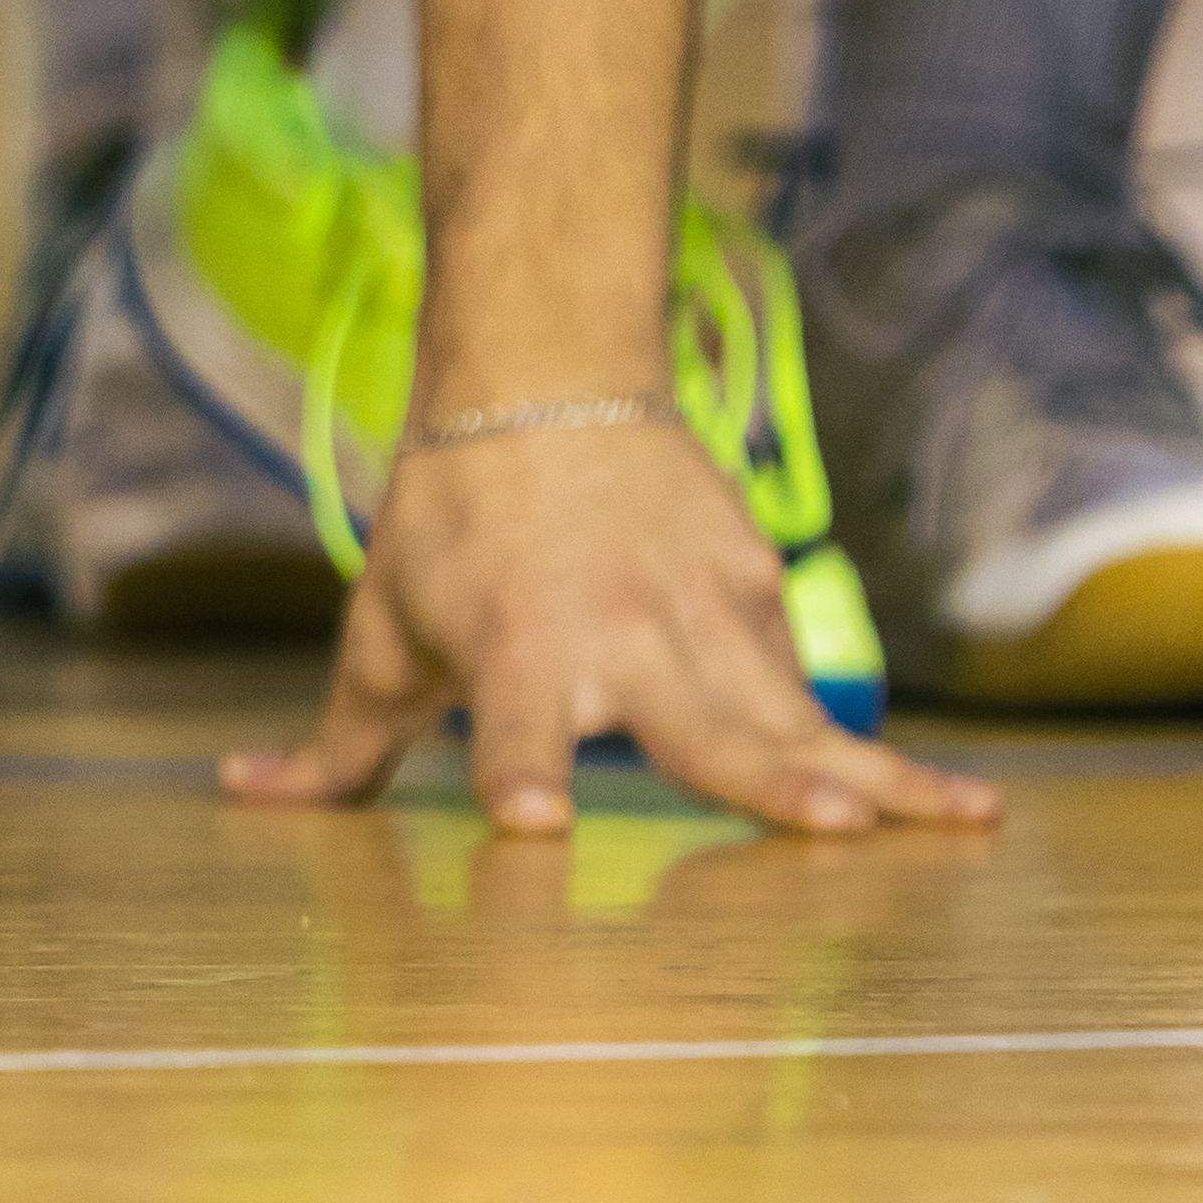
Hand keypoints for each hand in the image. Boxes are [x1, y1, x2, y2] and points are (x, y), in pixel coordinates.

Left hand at [224, 413, 1000, 836]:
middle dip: (774, 779)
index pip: (507, 727)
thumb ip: (337, 741)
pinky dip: (869, 743)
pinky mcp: (755, 587)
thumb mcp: (382, 627)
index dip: (519, 772)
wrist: (543, 373)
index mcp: (513, 650)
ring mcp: (702, 609)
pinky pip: (804, 682)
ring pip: (793, 712)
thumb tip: (240, 793)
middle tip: (838, 829)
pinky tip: (939, 801)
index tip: (535, 824)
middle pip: (702, 724)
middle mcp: (617, 635)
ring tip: (961, 822)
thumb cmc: (448, 525)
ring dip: (876, 772)